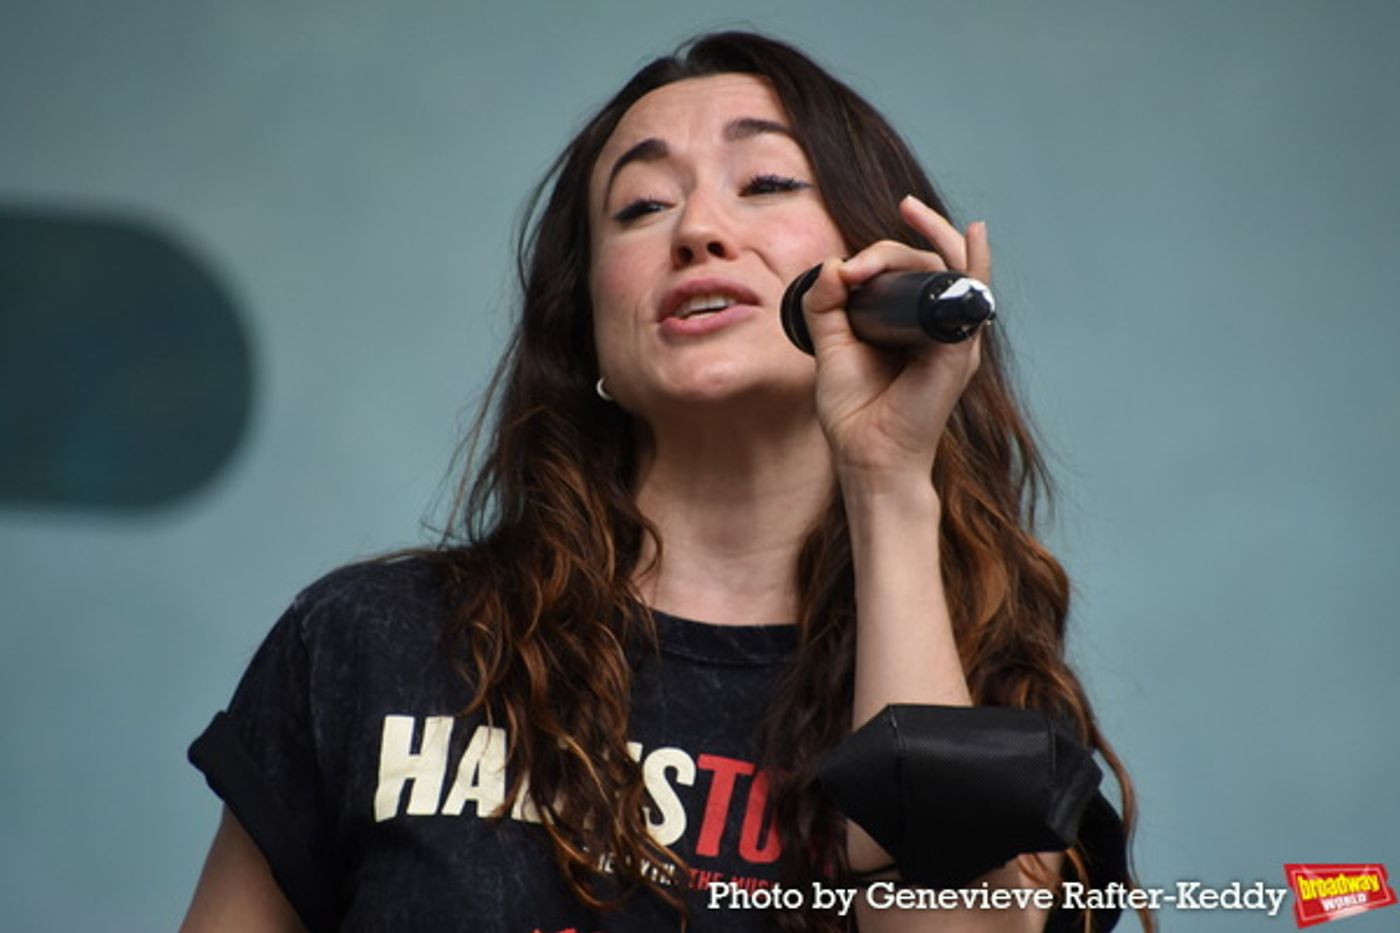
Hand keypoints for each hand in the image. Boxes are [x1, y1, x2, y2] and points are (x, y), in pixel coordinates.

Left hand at [801, 195, 991, 483]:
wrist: (868, 456)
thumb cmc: (856, 411)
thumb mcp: (832, 348)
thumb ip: (826, 307)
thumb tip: (833, 266)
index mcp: (908, 325)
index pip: (905, 273)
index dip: (878, 256)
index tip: (844, 267)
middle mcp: (936, 326)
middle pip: (927, 264)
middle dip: (894, 246)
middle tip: (863, 253)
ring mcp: (952, 336)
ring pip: (947, 269)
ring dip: (930, 238)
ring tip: (910, 212)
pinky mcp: (957, 349)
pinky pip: (973, 295)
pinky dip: (975, 262)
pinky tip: (975, 233)